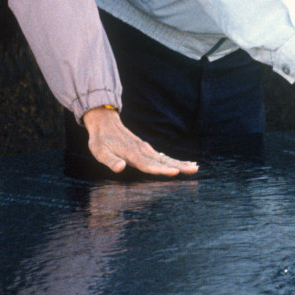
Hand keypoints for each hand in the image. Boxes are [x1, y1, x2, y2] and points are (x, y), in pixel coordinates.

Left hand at [81, 106, 198, 176]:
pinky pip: (162, 156)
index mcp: (132, 154)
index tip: (175, 172)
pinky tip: (181, 164)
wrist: (104, 122)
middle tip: (194, 169)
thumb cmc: (100, 140)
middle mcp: (142, 151)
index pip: (148, 165)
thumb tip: (121, 167)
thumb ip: (110, 161)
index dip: (161, 170)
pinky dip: (173, 160)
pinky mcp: (146, 148)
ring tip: (195, 167)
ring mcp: (145, 149)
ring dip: (180, 163)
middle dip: (179, 166)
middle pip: (162, 161)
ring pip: (165, 158)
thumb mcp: (99, 151)